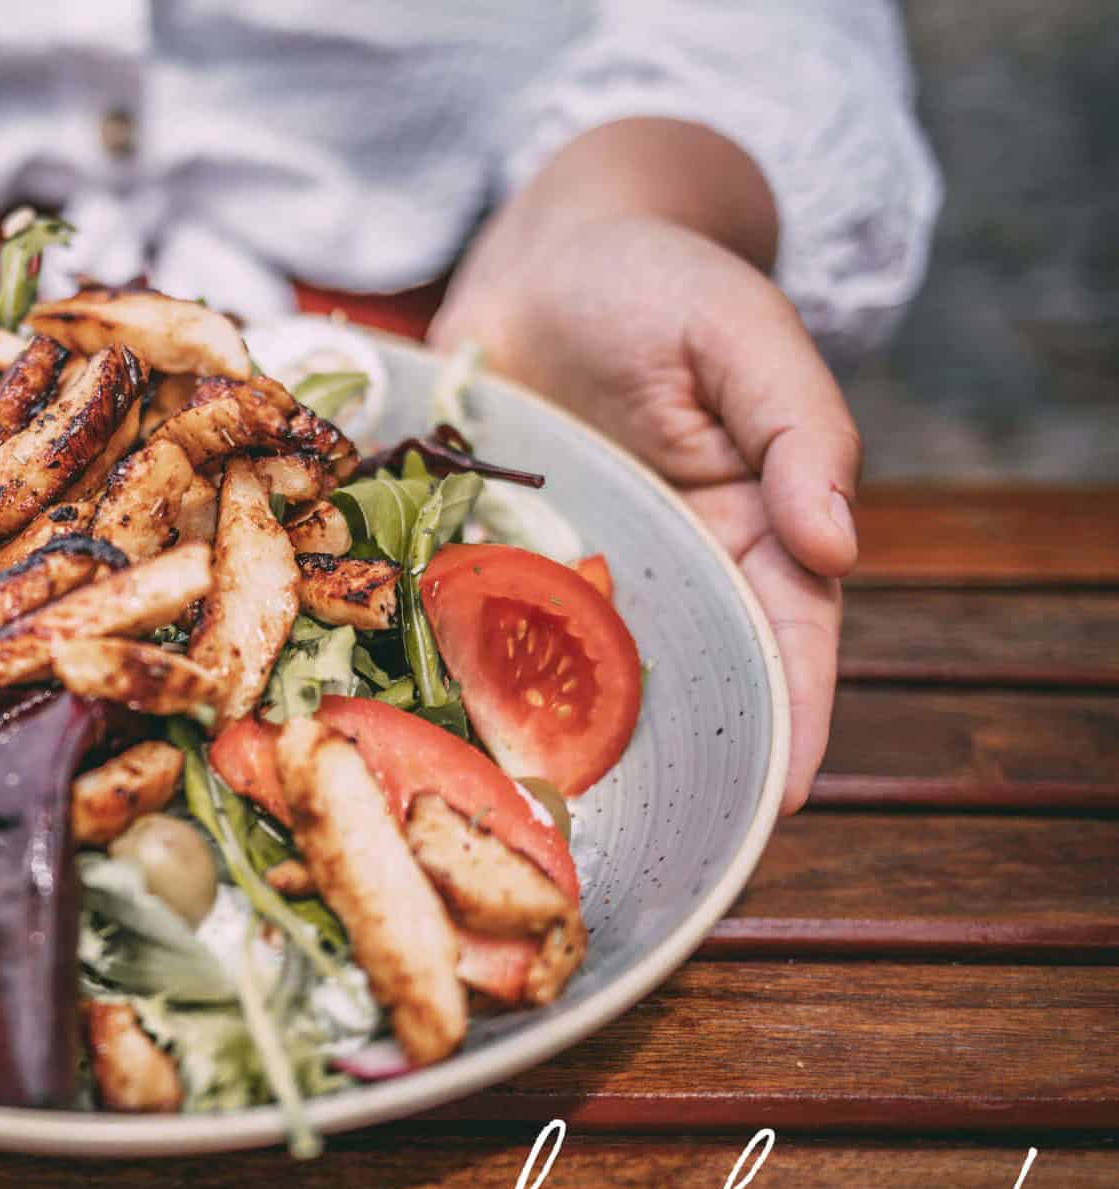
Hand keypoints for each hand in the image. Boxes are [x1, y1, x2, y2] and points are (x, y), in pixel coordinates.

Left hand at [432, 130, 857, 813]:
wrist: (543, 251)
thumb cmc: (660, 280)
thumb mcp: (744, 336)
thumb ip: (800, 432)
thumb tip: (839, 545)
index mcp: (746, 531)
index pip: (785, 644)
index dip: (790, 723)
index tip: (777, 801)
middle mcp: (658, 571)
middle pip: (677, 686)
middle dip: (668, 764)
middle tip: (645, 844)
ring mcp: (566, 572)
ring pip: (571, 679)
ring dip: (558, 743)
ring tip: (540, 821)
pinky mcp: (484, 560)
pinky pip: (475, 632)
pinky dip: (463, 681)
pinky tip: (442, 734)